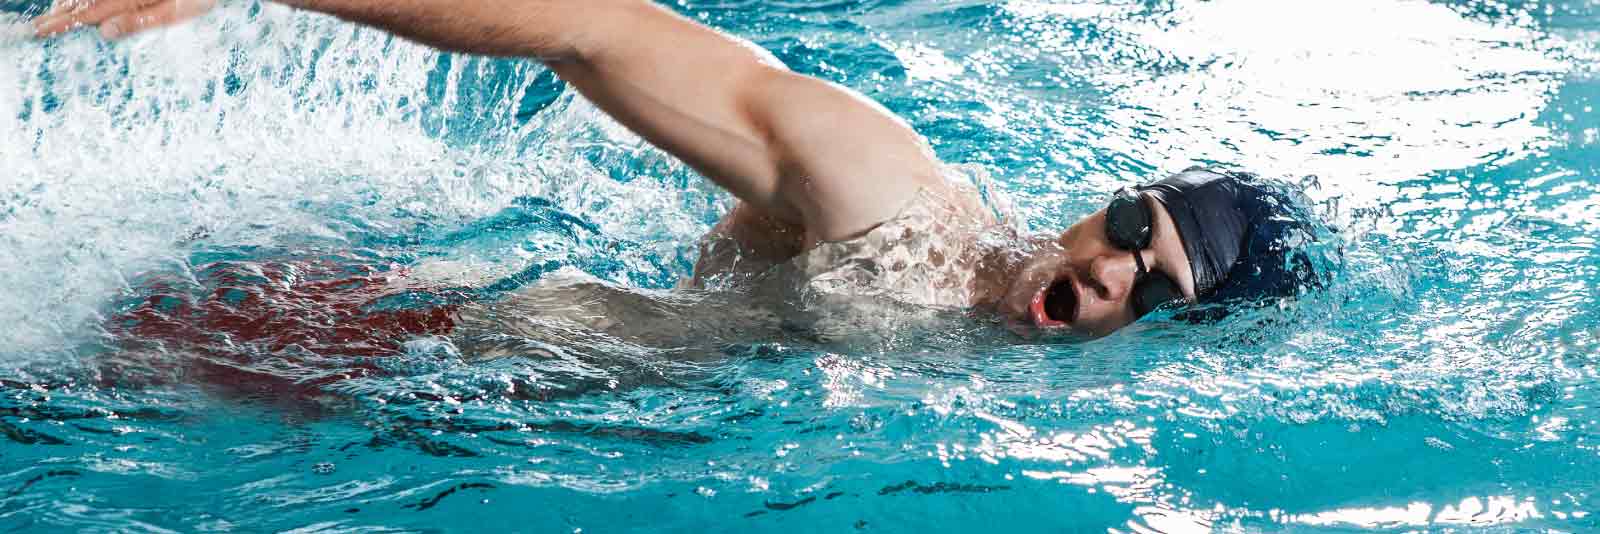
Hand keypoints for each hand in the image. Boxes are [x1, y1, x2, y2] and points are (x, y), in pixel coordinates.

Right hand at [32, 0, 216, 38]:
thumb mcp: (175, 13)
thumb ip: (139, 21)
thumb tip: (104, 31)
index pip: (86, 13)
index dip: (61, 23)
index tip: (40, 32)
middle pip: (81, 1)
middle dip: (58, 15)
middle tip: (38, 28)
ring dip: (68, 3)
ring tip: (53, 17)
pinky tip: (76, 3)